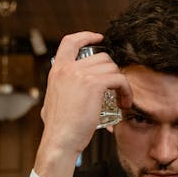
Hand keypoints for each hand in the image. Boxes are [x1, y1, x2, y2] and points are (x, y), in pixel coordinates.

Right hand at [34, 31, 131, 176]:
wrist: (60, 140)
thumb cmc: (58, 128)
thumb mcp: (51, 102)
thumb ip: (60, 92)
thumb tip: (64, 92)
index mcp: (57, 70)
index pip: (70, 42)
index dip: (86, 36)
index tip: (99, 38)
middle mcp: (67, 68)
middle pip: (101, 58)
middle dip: (113, 72)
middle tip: (116, 89)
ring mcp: (80, 74)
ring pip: (112, 68)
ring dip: (121, 84)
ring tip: (121, 100)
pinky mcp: (94, 84)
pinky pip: (119, 79)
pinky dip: (126, 90)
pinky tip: (124, 103)